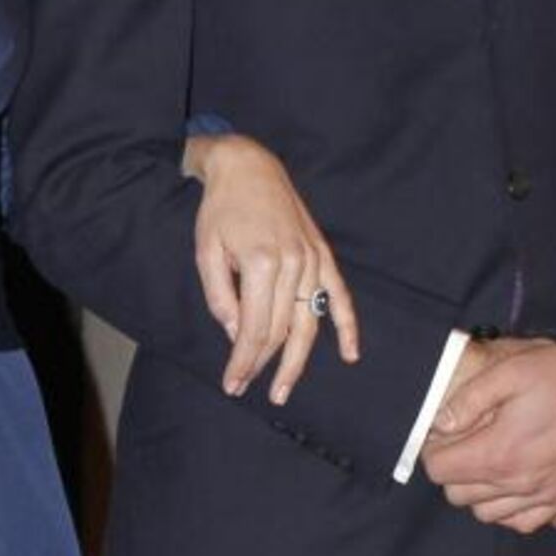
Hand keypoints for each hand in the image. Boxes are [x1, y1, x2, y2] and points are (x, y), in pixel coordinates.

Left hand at [183, 134, 359, 404]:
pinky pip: (340, 296)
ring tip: (284, 389)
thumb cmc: (220, 209)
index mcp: (262, 264)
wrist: (248, 166)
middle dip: (262, 364)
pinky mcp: (322, 254)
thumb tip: (236, 336)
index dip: (243, 361)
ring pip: (308, 323)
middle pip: (280, 330)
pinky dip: (347, 327)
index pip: (254, 328)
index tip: (232, 383)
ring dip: (297, 360)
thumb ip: (220, 297)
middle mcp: (294, 264)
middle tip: (245, 388)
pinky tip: (349, 354)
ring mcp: (313, 259)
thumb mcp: (206, 252)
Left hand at [422, 338, 555, 534]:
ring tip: (482, 464)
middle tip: (460, 446)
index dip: (434, 451)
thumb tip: (440, 425)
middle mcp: (520, 483)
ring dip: (477, 493)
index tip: (441, 436)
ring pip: (488, 514)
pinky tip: (508, 489)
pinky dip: (509, 512)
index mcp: (500, 452)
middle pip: (459, 496)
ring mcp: (545, 495)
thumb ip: (469, 400)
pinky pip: (525, 523)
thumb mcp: (509, 372)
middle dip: (452, 472)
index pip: (441, 472)